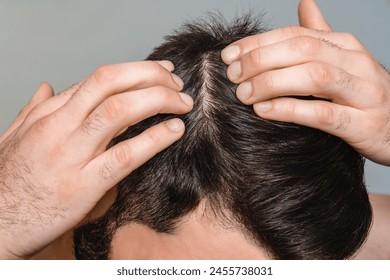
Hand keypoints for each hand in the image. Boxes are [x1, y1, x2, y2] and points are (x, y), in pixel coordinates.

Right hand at [0, 61, 192, 258]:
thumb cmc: (9, 180)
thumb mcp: (14, 137)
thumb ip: (33, 110)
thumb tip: (48, 86)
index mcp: (48, 114)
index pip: (98, 79)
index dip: (136, 71)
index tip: (160, 72)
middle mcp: (58, 127)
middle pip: (110, 83)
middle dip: (150, 76)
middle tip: (176, 83)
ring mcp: (70, 155)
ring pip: (118, 111)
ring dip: (158, 101)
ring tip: (182, 104)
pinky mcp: (82, 186)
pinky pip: (124, 155)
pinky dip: (154, 139)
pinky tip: (174, 130)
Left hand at [221, 0, 389, 165]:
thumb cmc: (363, 94)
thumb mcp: (344, 59)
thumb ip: (321, 34)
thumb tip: (304, 3)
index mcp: (344, 45)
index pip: (295, 34)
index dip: (258, 43)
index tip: (229, 55)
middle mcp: (355, 62)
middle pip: (301, 50)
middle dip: (261, 60)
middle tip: (232, 75)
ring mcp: (362, 92)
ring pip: (314, 76)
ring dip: (273, 82)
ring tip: (244, 93)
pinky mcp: (362, 123)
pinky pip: (324, 113)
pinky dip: (291, 110)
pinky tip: (264, 111)